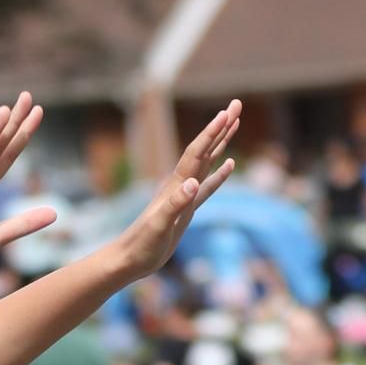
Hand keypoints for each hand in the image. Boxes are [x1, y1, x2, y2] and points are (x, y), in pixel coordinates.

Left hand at [115, 102, 242, 279]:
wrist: (128, 260)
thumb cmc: (141, 246)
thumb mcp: (159, 226)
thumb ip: (175, 204)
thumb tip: (194, 183)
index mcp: (176, 186)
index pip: (197, 153)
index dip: (212, 133)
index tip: (227, 113)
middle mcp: (180, 185)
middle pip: (204, 149)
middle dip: (221, 127)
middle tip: (237, 104)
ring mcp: (184, 196)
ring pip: (207, 162)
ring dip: (221, 142)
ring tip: (235, 123)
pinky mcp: (187, 209)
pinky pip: (208, 186)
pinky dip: (220, 174)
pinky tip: (229, 164)